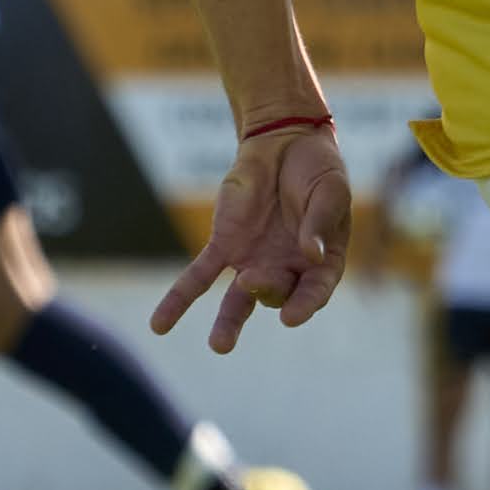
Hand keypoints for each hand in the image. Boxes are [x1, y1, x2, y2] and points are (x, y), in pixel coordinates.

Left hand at [157, 122, 351, 351]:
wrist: (284, 143)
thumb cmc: (318, 169)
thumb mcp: (330, 191)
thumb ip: (320, 222)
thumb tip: (312, 254)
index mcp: (321, 262)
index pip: (316, 290)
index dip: (306, 304)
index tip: (292, 317)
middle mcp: (287, 270)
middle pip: (276, 294)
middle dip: (265, 292)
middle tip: (254, 283)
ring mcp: (253, 262)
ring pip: (239, 301)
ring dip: (227, 324)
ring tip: (220, 346)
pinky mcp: (224, 246)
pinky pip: (199, 277)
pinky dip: (179, 299)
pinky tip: (159, 325)